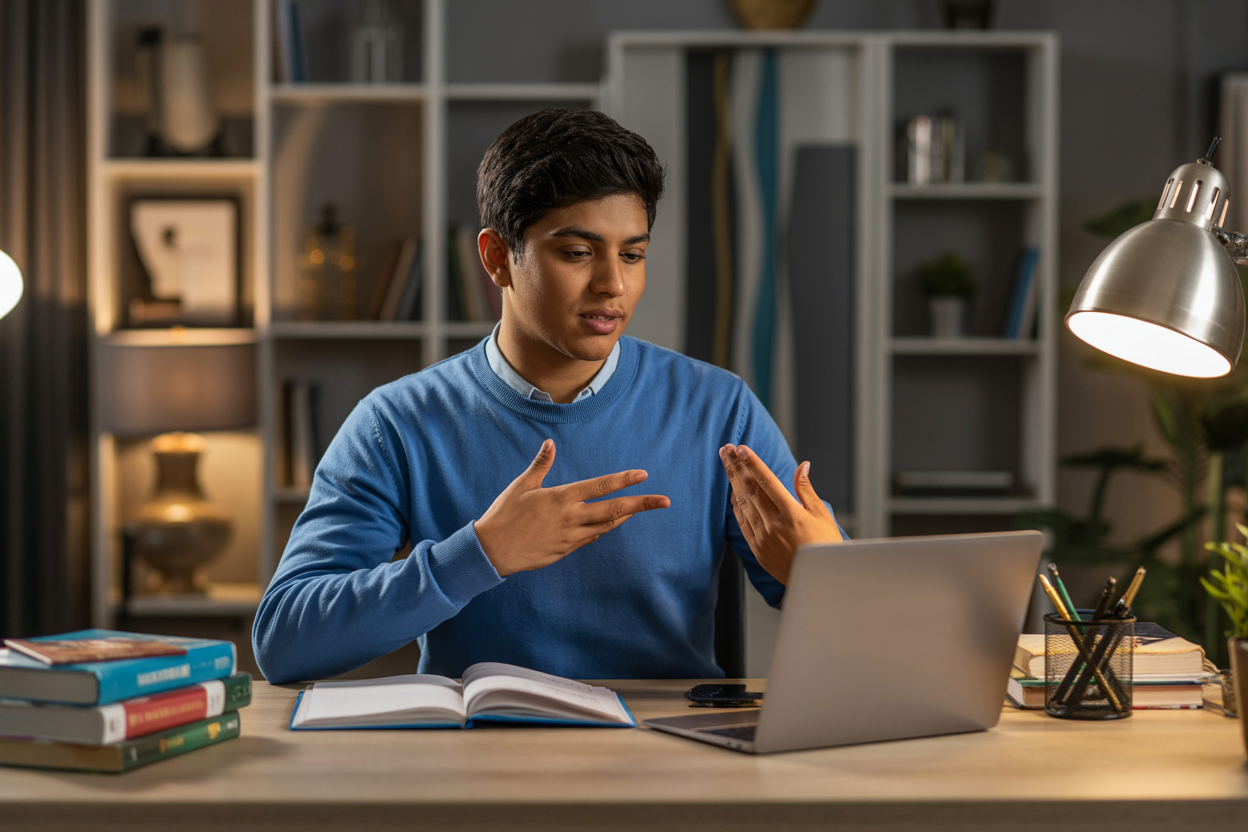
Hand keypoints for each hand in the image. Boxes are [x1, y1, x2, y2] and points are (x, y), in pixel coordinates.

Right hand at [474, 439, 670, 576]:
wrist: (492, 551)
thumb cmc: (504, 514)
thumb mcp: (522, 485)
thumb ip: (541, 464)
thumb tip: (550, 442)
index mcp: (561, 498)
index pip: (600, 486)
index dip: (624, 480)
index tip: (643, 475)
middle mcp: (571, 517)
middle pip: (615, 510)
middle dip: (642, 505)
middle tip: (665, 501)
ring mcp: (571, 537)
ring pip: (607, 526)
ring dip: (624, 517)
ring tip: (638, 509)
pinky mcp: (566, 550)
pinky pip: (591, 538)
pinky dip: (602, 529)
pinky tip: (606, 523)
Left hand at [719, 444, 842, 584]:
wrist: (816, 580)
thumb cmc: (823, 545)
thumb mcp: (821, 515)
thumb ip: (806, 489)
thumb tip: (802, 465)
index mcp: (791, 514)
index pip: (767, 481)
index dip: (753, 463)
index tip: (742, 448)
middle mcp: (773, 524)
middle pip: (750, 488)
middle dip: (737, 466)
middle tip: (727, 449)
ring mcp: (762, 536)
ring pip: (742, 502)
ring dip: (733, 480)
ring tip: (726, 462)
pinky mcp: (756, 547)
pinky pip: (741, 520)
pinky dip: (736, 503)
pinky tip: (732, 490)